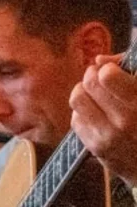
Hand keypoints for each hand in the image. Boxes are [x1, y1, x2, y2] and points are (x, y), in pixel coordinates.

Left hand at [71, 54, 136, 188]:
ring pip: (77, 99)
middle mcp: (125, 119)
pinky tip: (95, 113)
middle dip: (92, 76)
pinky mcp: (95, 147)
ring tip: (94, 94)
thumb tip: (100, 59)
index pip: (107, 76)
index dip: (107, 69)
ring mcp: (108, 135)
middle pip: (89, 84)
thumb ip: (132, 71)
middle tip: (99, 78)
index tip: (112, 71)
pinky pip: (76, 119)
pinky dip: (83, 112)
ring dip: (83, 91)